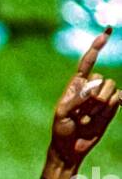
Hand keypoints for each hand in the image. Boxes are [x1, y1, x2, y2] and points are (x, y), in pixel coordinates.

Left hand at [51, 28, 120, 163]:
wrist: (71, 147)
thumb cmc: (62, 129)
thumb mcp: (62, 113)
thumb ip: (76, 98)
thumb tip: (94, 86)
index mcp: (76, 84)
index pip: (88, 60)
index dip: (97, 45)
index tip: (107, 31)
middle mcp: (90, 87)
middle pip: (101, 79)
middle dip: (93, 97)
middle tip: (81, 114)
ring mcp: (102, 96)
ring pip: (110, 89)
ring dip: (100, 105)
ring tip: (88, 118)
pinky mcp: (111, 107)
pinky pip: (118, 98)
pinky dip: (111, 107)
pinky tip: (98, 117)